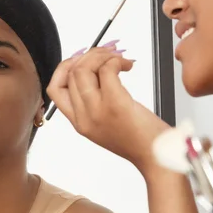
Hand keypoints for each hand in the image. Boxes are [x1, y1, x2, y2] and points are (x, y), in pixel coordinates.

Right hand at [47, 46, 169, 172]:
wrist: (157, 157)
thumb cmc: (140, 140)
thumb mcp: (107, 125)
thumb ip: (95, 104)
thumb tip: (95, 71)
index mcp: (79, 123)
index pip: (55, 89)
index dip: (65, 68)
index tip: (81, 60)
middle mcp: (84, 117)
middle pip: (69, 74)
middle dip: (87, 56)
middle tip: (106, 55)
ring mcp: (97, 111)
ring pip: (82, 69)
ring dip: (101, 56)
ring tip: (118, 59)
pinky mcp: (116, 104)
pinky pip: (107, 70)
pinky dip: (116, 61)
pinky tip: (127, 65)